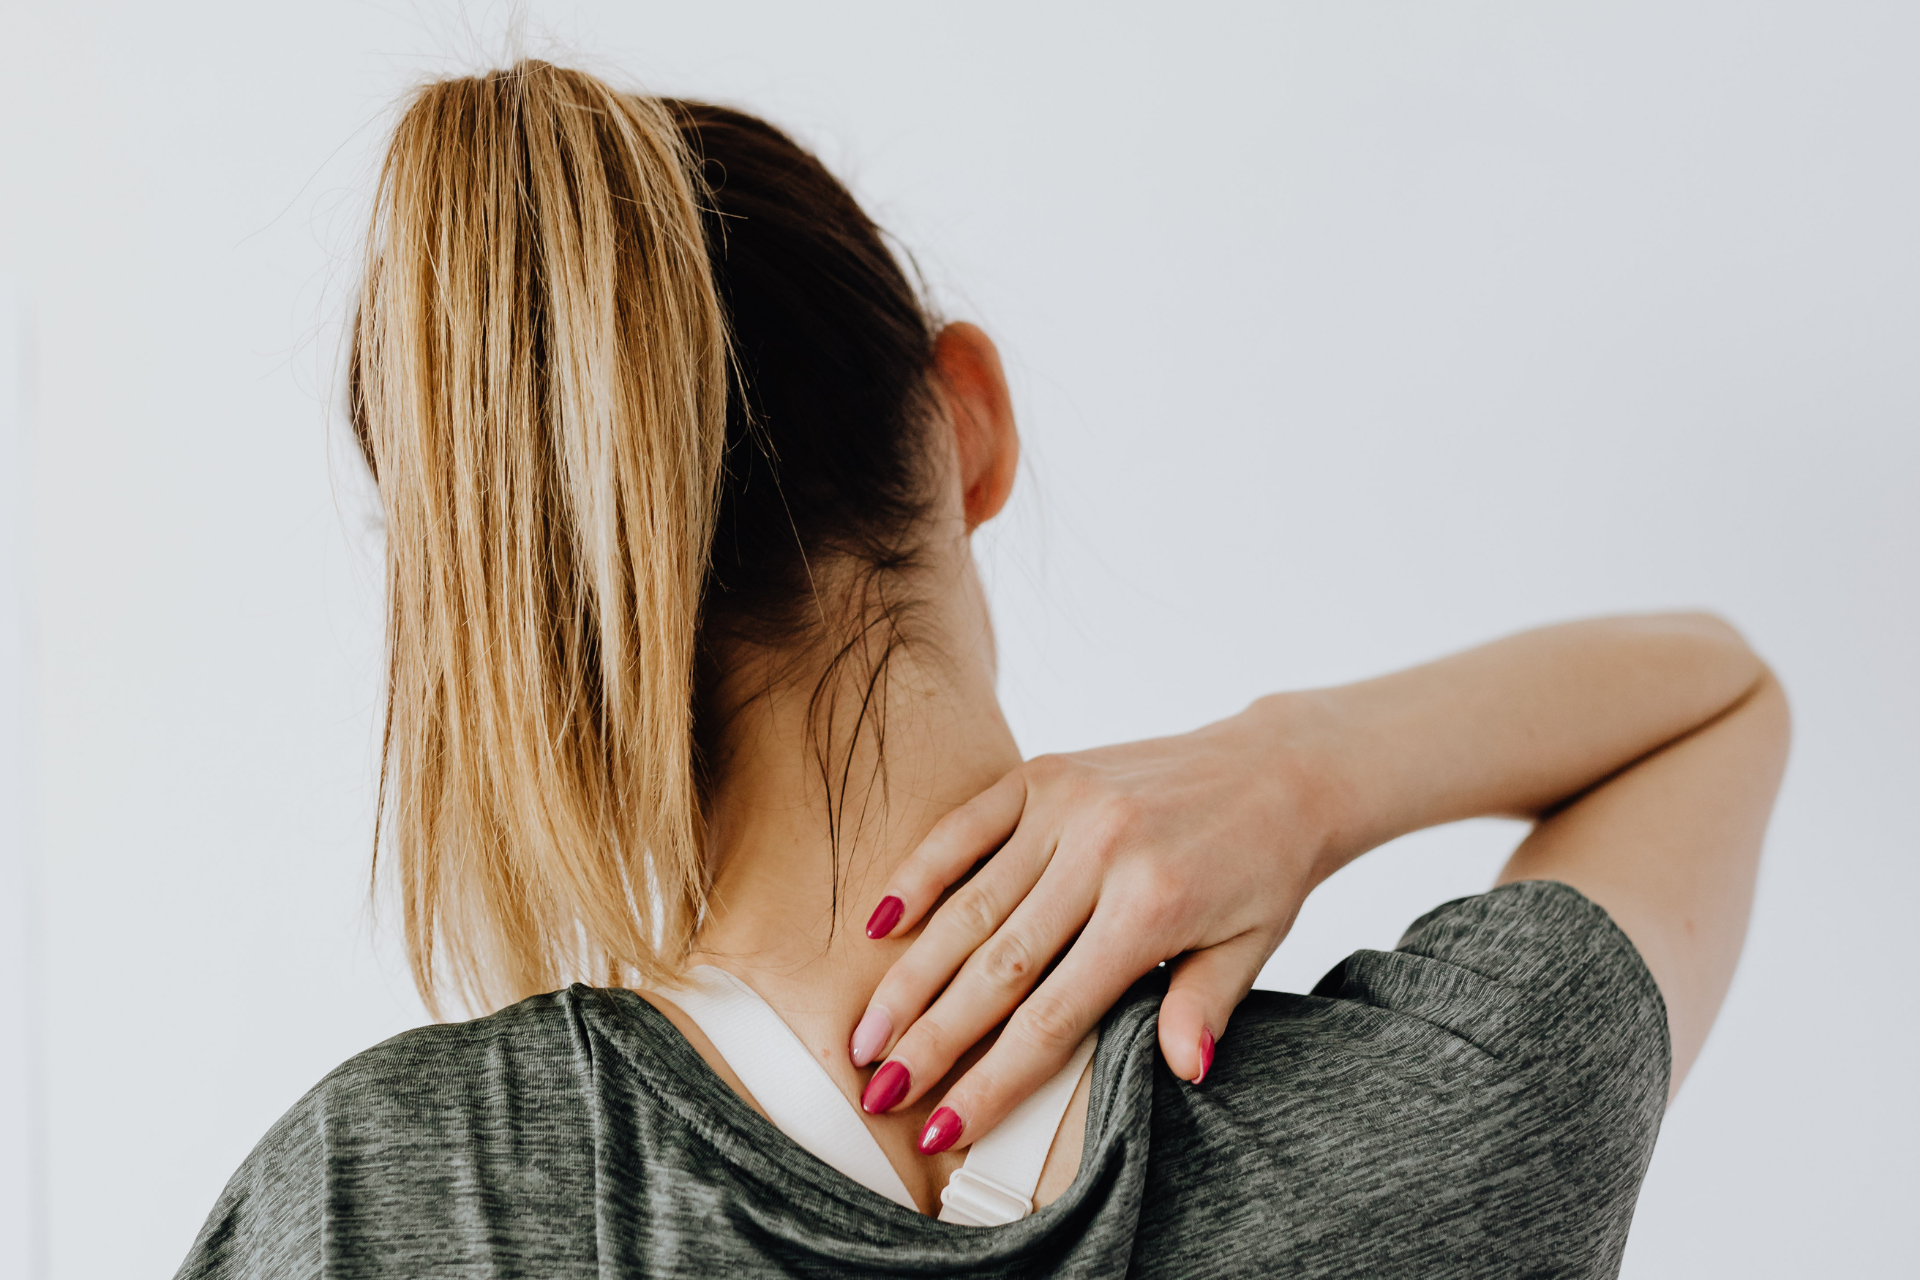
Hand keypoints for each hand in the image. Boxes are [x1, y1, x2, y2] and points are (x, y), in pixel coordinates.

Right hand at [849, 697, 1339, 1151]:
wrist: (1279, 768)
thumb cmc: (1262, 870)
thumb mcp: (1251, 948)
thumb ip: (1203, 1007)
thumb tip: (1181, 1072)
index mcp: (1153, 909)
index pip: (1054, 1017)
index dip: (992, 1079)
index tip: (941, 1127)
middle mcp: (1101, 853)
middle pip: (996, 967)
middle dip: (930, 1038)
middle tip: (876, 1092)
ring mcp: (1067, 807)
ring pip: (969, 906)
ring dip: (910, 976)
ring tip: (865, 1034)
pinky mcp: (1046, 773)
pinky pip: (965, 828)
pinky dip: (918, 874)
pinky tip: (878, 925)